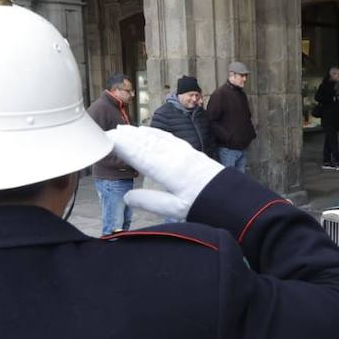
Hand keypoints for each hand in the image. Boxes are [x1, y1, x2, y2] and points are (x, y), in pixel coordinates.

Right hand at [107, 125, 222, 220]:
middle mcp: (175, 156)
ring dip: (139, 133)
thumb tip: (127, 197)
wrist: (234, 199)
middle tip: (107, 131)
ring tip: (124, 130)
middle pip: (146, 143)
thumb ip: (150, 202)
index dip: (121, 145)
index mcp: (169, 170)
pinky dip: (155, 133)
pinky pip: (169, 138)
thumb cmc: (205, 205)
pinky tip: (150, 132)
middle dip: (126, 136)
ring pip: (157, 138)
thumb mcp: (175, 209)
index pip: (139, 154)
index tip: (105, 139)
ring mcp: (184, 152)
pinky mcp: (192, 152)